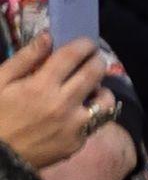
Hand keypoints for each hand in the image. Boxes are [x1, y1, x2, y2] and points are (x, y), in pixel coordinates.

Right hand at [0, 34, 110, 172]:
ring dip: (101, 89)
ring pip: (105, 101)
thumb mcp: (0, 81)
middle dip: (97, 61)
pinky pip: (96, 122)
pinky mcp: (78, 142)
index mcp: (41, 86)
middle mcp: (64, 104)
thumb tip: (48, 37)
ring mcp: (75, 125)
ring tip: (91, 87)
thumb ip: (25, 59)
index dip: (84, 45)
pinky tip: (80, 110)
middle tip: (94, 59)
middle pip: (95, 74)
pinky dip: (92, 112)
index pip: (73, 56)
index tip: (87, 43)